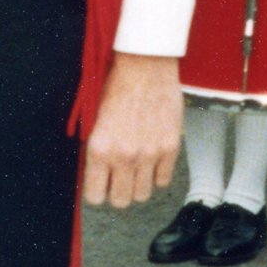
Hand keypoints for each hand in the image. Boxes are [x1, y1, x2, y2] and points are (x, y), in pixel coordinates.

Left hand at [83, 54, 181, 206]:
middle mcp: (123, 156)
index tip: (103, 184)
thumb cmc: (117, 87)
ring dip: (139, 184)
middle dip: (119, 192)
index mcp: (99, 149)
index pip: (95, 197)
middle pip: (121, 201)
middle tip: (121, 177)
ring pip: (143, 195)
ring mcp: (149, 153)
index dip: (99, 191)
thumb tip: (98, 176)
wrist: (146, 65)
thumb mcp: (95, 121)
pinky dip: (159, 173)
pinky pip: (164, 180)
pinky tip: (154, 158)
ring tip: (138, 168)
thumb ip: (97, 151)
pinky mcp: (170, 147)